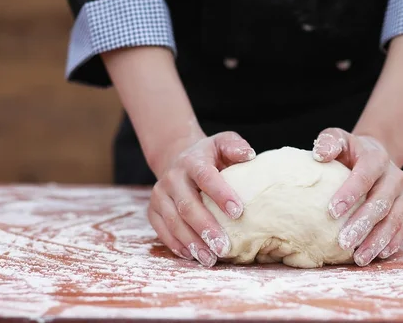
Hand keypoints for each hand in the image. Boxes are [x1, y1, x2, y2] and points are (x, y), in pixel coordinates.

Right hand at [147, 132, 255, 266]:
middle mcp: (172, 177)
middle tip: (224, 247)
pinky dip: (177, 245)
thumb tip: (249, 155)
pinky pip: (162, 231)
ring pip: (174, 221)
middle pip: (187, 205)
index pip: (205, 176)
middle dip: (206, 227)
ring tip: (211, 259)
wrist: (178, 160)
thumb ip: (235, 146)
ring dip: (192, 242)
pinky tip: (192, 256)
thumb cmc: (210, 156)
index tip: (238, 212)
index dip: (220, 194)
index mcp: (192, 161)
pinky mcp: (153, 210)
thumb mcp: (222, 143)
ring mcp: (160, 195)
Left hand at [312, 128, 402, 265]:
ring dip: (376, 240)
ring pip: (393, 219)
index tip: (332, 212)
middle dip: (362, 224)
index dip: (350, 193)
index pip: (365, 176)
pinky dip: (391, 242)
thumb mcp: (339, 138)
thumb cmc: (349, 150)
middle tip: (343, 242)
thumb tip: (319, 155)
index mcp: (376, 158)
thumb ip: (329, 142)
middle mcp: (394, 176)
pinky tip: (378, 255)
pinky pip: (402, 228)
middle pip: (381, 202)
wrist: (375, 154)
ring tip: (358, 258)